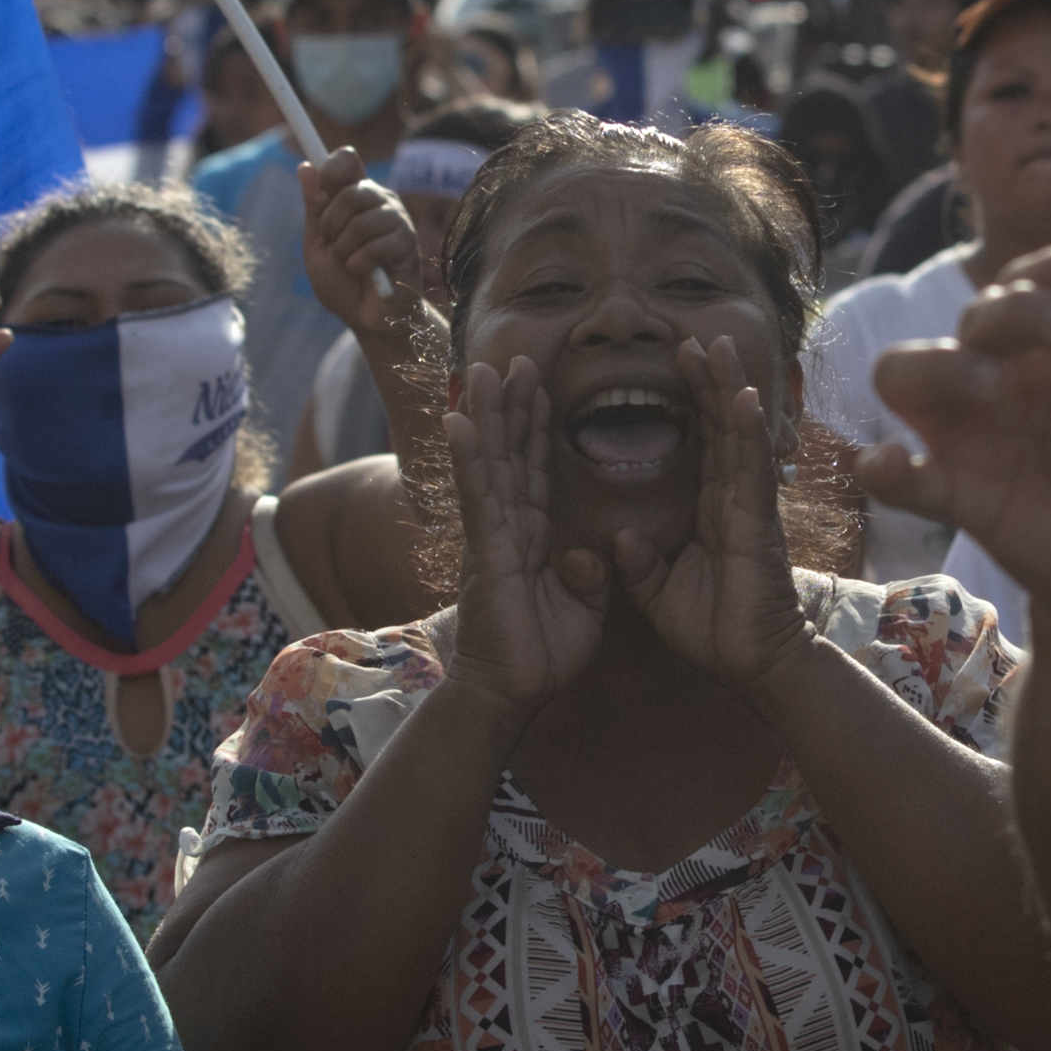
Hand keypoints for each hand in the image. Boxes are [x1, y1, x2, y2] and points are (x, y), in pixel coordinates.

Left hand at [300, 150, 416, 336]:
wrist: (365, 318)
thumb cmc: (341, 282)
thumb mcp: (317, 243)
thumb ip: (314, 208)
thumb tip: (305, 166)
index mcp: (356, 195)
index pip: (347, 160)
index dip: (330, 169)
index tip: (320, 190)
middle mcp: (380, 201)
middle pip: (350, 191)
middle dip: (331, 224)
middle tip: (333, 244)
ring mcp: (397, 220)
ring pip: (362, 221)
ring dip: (345, 249)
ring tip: (350, 264)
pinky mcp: (408, 244)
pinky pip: (376, 246)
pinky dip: (360, 264)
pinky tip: (366, 274)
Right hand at [441, 358, 608, 718]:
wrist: (512, 692)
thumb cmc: (542, 654)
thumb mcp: (584, 608)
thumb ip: (590, 576)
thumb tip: (586, 553)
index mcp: (532, 535)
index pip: (537, 470)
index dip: (538, 428)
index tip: (539, 386)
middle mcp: (509, 527)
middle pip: (511, 454)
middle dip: (512, 406)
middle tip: (512, 358)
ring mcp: (493, 536)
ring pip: (491, 464)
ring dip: (486, 416)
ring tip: (482, 370)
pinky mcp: (487, 553)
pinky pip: (479, 498)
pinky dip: (470, 459)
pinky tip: (460, 424)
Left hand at [616, 336, 808, 692]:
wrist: (751, 663)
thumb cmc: (713, 628)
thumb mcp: (658, 592)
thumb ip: (639, 563)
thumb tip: (618, 537)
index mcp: (710, 508)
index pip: (701, 442)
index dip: (693, 400)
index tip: (681, 358)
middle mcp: (732, 498)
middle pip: (721, 426)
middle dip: (711, 380)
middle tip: (699, 335)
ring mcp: (747, 507)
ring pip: (737, 436)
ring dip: (729, 389)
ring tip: (720, 346)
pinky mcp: (756, 525)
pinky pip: (749, 471)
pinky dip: (747, 434)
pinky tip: (745, 399)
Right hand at [860, 247, 1050, 626]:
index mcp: (1048, 346)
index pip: (1030, 282)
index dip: (1050, 266)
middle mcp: (996, 372)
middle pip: (976, 316)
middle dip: (1018, 308)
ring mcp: (965, 429)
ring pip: (907, 371)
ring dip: (942, 367)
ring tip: (991, 388)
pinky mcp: (951, 488)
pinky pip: (901, 475)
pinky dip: (883, 466)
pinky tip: (887, 462)